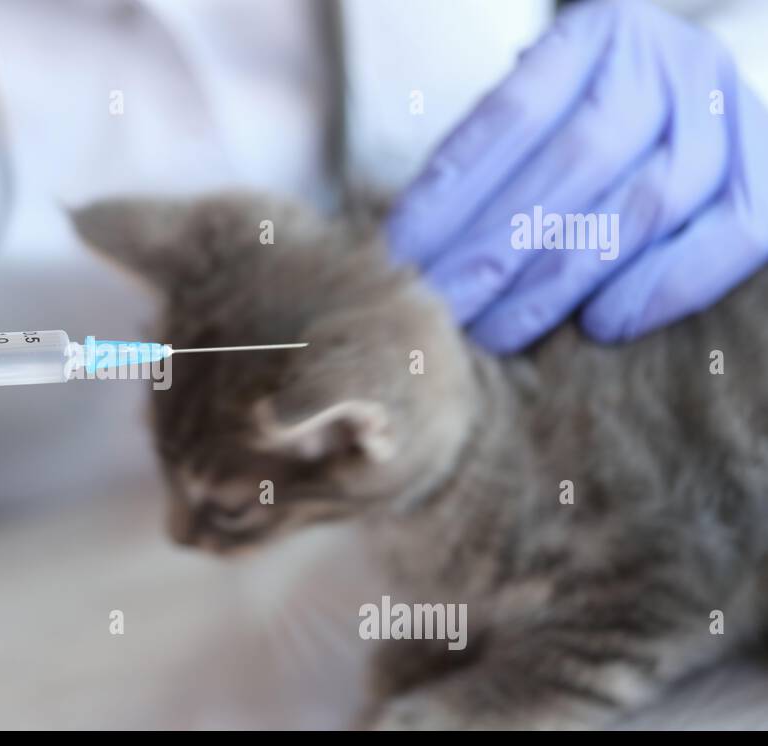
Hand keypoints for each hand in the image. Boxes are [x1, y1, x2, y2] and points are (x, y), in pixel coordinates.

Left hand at [386, 0, 767, 351]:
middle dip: (495, 249)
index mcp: (598, 32)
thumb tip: (411, 254)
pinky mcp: (767, 175)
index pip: (509, 116)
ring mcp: (727, 114)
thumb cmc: (582, 126)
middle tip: (437, 310)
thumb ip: (489, 163)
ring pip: (645, 205)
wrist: (682, 110)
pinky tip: (603, 327)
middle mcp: (671, 62)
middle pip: (575, 162)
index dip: (448, 195)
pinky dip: (664, 288)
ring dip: (561, 281)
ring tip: (496, 333)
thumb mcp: (538, 115)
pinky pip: (730, 238)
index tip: (396, 259)